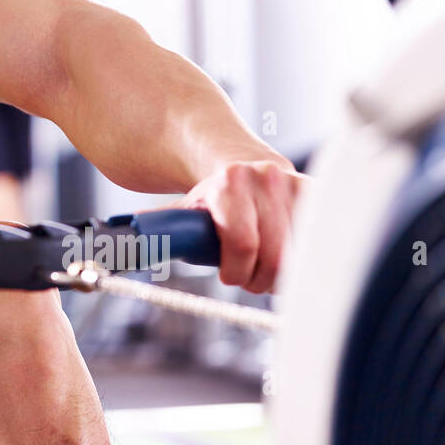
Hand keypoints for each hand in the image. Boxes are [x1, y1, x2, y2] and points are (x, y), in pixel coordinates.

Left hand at [167, 160, 308, 293]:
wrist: (241, 163)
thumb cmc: (210, 198)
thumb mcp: (184, 211)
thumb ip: (162, 232)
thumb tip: (125, 250)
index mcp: (230, 182)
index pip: (242, 242)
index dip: (236, 271)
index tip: (229, 278)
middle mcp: (266, 179)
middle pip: (276, 257)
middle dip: (260, 279)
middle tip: (249, 280)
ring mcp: (296, 186)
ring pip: (301, 256)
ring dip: (284, 274)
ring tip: (266, 269)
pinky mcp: (319, 196)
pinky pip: (319, 244)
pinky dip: (304, 260)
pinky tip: (289, 256)